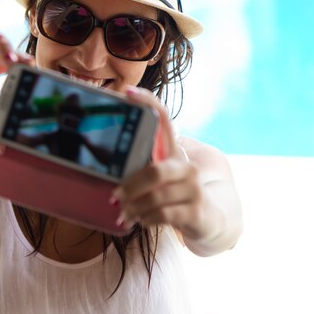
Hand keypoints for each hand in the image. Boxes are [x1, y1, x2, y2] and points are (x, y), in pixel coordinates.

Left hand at [111, 87, 217, 241]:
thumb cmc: (174, 198)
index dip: (148, 102)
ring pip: (155, 197)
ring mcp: (193, 189)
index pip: (164, 119)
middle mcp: (186, 167)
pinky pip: (163, 215)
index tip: (128, 92)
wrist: (209, 221)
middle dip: (129, 186)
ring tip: (124, 215)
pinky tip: (140, 221)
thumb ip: (141, 171)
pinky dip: (145, 219)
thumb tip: (105, 168)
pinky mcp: (196, 211)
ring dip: (134, 208)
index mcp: (174, 154)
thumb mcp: (160, 181)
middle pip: (154, 171)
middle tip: (114, 196)